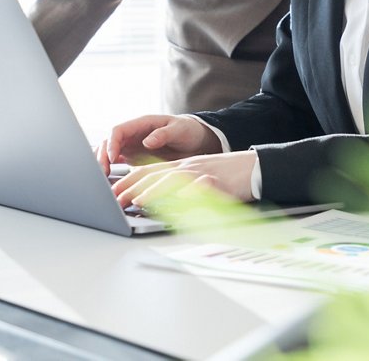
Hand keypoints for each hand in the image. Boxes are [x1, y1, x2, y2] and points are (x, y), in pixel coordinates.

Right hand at [101, 114, 220, 167]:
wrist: (195, 141)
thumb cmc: (187, 131)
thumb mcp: (178, 130)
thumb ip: (163, 134)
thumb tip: (147, 142)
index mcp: (141, 123)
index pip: (118, 130)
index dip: (111, 143)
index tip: (111, 158)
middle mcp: (132, 134)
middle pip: (108, 142)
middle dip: (101, 156)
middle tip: (102, 173)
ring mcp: (131, 146)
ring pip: (108, 153)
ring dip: (102, 164)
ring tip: (102, 179)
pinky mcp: (133, 158)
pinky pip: (116, 163)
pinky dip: (110, 170)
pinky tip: (109, 182)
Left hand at [112, 151, 258, 208]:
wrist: (254, 168)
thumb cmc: (226, 176)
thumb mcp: (198, 178)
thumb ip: (178, 187)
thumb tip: (157, 202)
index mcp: (181, 166)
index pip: (148, 171)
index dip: (129, 181)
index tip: (113, 193)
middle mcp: (188, 167)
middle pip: (155, 174)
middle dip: (133, 187)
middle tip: (116, 200)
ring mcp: (202, 173)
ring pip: (173, 179)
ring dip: (154, 190)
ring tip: (139, 200)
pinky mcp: (217, 182)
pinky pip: (201, 188)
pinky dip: (188, 194)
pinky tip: (178, 201)